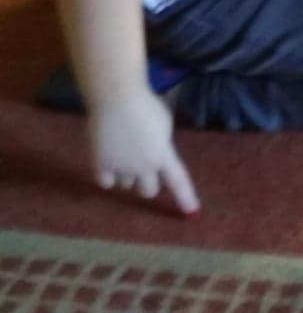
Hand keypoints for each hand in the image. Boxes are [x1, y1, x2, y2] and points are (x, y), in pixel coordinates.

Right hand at [90, 88, 199, 214]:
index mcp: (163, 154)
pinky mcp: (101, 165)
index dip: (186, 198)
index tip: (192, 214)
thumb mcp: (163, 124)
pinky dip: (107, 174)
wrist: (115, 98)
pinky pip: (105, 182)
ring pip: (125, 185)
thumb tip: (154, 156)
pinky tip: (107, 159)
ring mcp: (122, 167)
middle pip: (148, 191)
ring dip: (125, 175)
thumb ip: (161, 145)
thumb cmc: (144, 104)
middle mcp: (144, 166)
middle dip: (146, 182)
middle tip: (141, 166)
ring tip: (121, 151)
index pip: (178, 181)